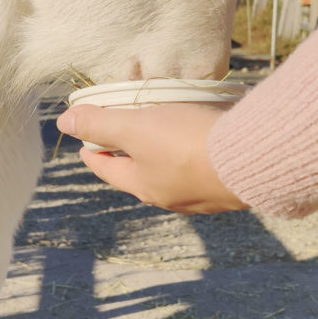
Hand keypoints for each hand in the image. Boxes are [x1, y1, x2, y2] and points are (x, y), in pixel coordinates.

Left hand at [56, 102, 247, 213]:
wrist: (253, 158)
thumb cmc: (187, 143)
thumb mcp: (136, 128)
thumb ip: (99, 124)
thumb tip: (64, 122)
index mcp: (144, 186)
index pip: (107, 168)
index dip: (93, 152)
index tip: (85, 143)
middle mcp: (172, 196)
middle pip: (140, 171)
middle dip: (129, 152)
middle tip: (122, 132)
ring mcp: (203, 194)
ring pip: (173, 171)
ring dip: (164, 152)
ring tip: (164, 130)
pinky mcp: (230, 182)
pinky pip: (203, 166)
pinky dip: (195, 152)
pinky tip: (203, 138)